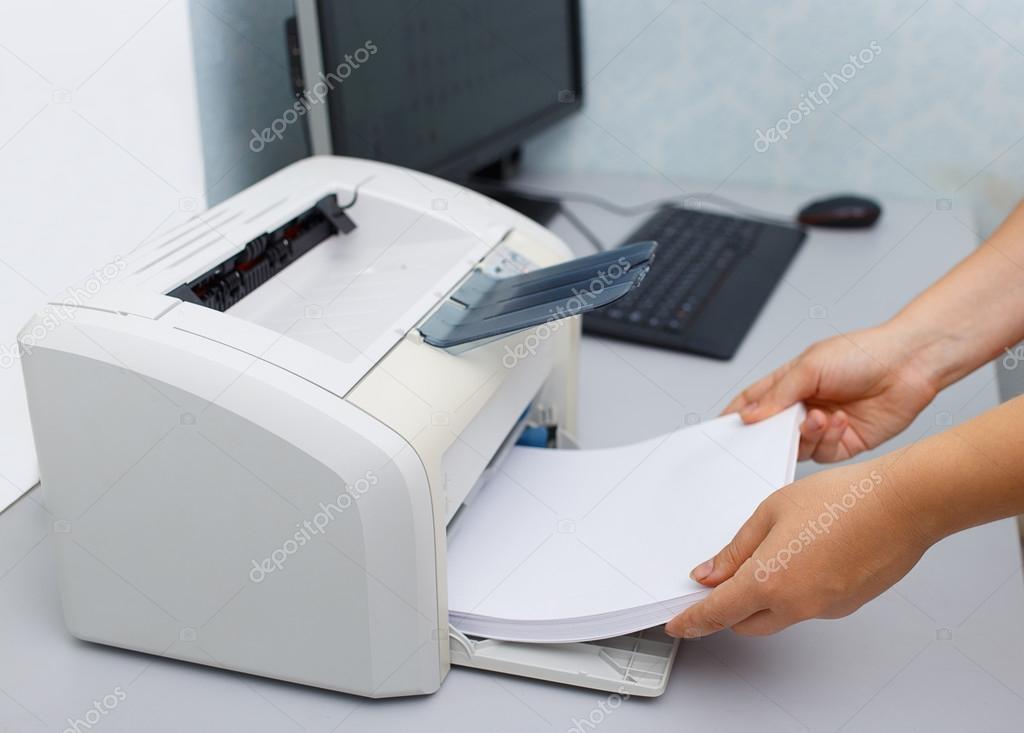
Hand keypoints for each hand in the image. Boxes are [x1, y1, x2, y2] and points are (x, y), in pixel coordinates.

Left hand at [665, 461, 934, 637]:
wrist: (904, 505)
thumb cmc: (844, 499)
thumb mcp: (772, 511)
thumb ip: (737, 548)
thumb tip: (711, 574)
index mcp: (769, 580)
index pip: (717, 612)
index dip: (693, 621)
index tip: (678, 624)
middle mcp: (796, 604)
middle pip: (745, 623)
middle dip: (728, 608)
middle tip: (721, 580)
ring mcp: (824, 609)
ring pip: (778, 616)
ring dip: (765, 599)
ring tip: (776, 552)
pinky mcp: (846, 605)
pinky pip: (808, 606)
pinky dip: (796, 590)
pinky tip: (808, 554)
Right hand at [724, 325, 938, 461]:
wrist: (909, 365)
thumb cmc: (862, 353)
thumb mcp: (810, 367)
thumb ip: (777, 395)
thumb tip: (749, 416)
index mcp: (789, 384)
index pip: (753, 403)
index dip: (736, 416)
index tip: (724, 429)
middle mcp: (803, 407)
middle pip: (772, 431)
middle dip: (770, 435)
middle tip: (773, 432)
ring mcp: (822, 427)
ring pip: (796, 446)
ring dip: (806, 435)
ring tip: (820, 417)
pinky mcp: (844, 443)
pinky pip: (823, 453)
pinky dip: (829, 439)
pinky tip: (841, 420)